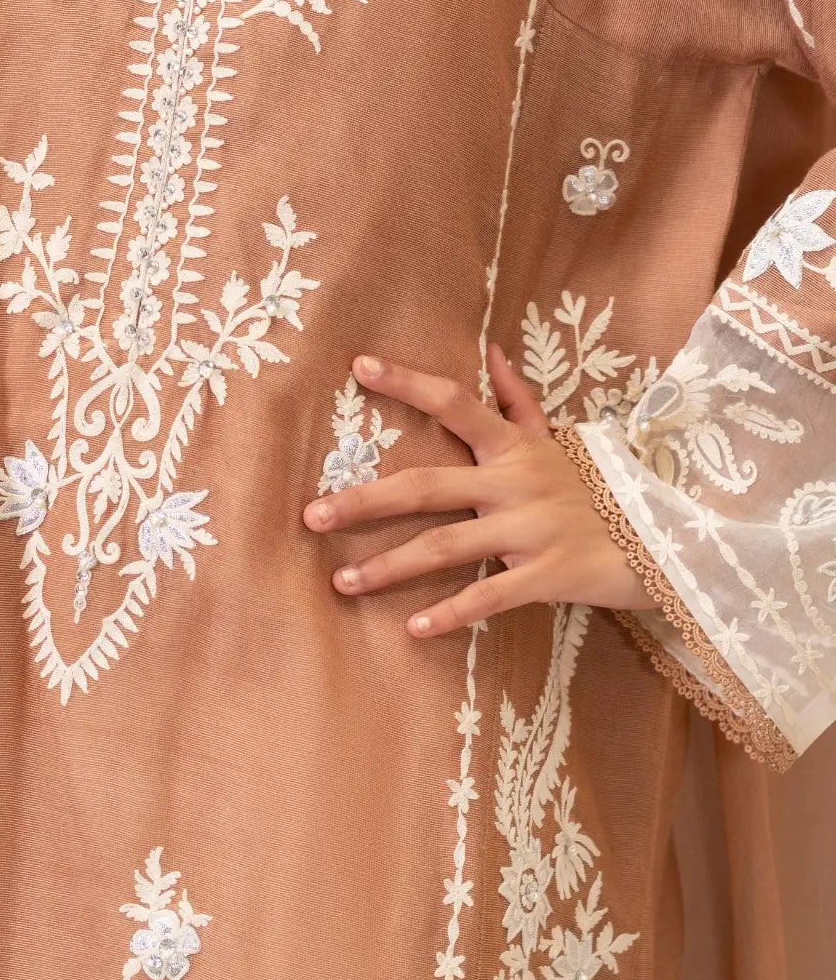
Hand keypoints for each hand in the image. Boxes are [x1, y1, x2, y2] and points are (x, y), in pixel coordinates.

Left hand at [301, 342, 650, 635]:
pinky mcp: (547, 575)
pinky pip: (489, 596)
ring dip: (389, 567)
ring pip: (445, 547)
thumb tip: (489, 349)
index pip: (454, 403)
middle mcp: (515, 483)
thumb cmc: (602, 488)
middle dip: (365, 500)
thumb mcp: (560, 440)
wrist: (667, 538)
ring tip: (341, 582)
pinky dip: (451, 614)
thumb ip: (518, 400)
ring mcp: (529, 530)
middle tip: (311, 515)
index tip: (358, 366)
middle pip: (426, 486)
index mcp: (514, 447)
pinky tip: (413, 629)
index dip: (407, 383)